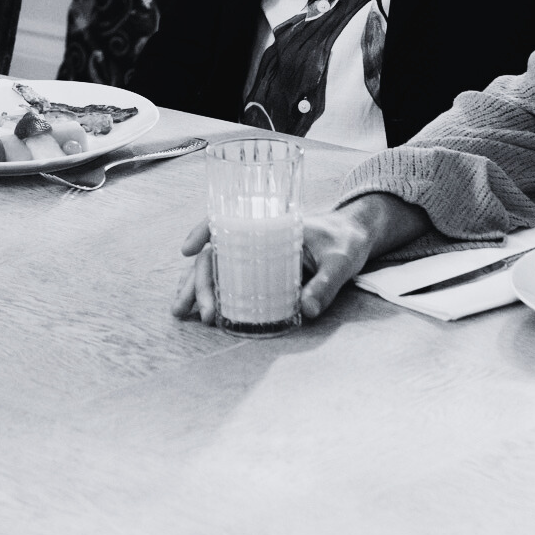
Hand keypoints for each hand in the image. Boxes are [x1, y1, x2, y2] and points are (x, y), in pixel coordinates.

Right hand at [170, 197, 416, 325]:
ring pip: (214, 267)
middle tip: (204, 313)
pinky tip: (200, 309)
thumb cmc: (346, 242)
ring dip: (195, 288)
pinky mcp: (260, 270)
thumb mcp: (341, 262)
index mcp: (269, 224)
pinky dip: (210, 292)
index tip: (187, 251)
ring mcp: (254, 254)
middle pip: (215, 254)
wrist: (355, 238)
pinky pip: (227, 279)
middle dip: (199, 282)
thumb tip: (306, 310)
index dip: (202, 232)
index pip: (226, 221)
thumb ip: (326, 284)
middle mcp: (254, 237)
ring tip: (180, 313)